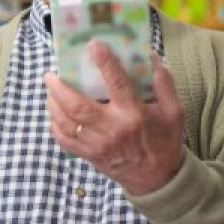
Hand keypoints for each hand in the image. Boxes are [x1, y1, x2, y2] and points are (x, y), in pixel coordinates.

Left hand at [44, 40, 185, 194]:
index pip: (116, 83)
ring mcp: (99, 145)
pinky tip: (54, 114)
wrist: (158, 179)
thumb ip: (164, 84)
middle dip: (59, 87)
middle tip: (50, 74)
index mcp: (134, 115)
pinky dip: (55, 126)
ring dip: (53, 105)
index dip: (104, 62)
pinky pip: (65, 141)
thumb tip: (150, 56)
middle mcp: (113, 129)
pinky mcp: (90, 156)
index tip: (93, 45)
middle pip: (78, 106)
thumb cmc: (165, 140)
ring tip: (49, 90)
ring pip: (67, 123)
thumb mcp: (174, 112)